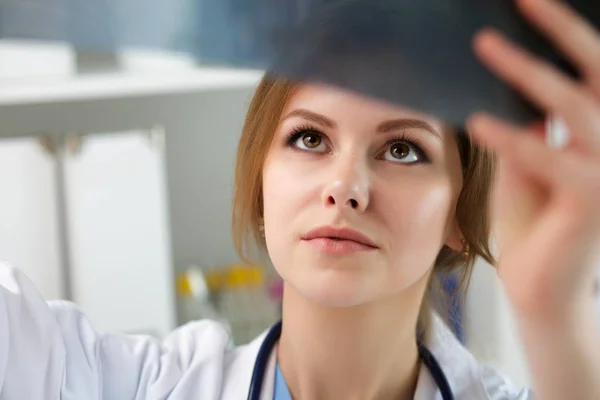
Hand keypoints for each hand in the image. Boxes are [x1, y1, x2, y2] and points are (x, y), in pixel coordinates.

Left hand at [467, 0, 599, 321]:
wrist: (539, 283)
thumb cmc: (531, 219)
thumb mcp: (521, 162)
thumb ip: (522, 125)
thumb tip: (504, 85)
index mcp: (598, 130)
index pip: (588, 68)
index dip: (564, 31)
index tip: (529, 0)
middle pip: (595, 72)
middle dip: (560, 29)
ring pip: (572, 108)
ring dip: (527, 73)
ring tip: (485, 45)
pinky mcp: (591, 201)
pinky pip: (548, 161)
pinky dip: (512, 140)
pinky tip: (478, 121)